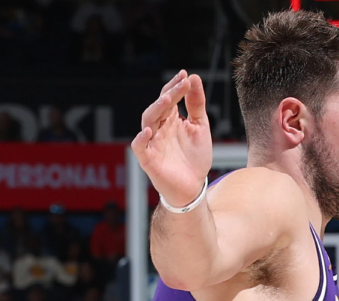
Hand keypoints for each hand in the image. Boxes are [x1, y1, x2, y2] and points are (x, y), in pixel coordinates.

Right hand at [131, 70, 212, 207]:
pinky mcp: (148, 159)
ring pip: (148, 121)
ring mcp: (152, 142)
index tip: (186, 75)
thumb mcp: (200, 127)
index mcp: (170, 119)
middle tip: (180, 84)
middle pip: (159, 107)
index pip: (169, 97)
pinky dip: (142, 139)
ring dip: (157, 109)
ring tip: (168, 99)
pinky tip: (149, 131)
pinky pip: (139, 147)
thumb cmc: (194, 157)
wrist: (193, 187)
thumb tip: (194, 78)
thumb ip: (196, 105)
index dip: (175, 86)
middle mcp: (159, 128)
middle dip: (169, 94)